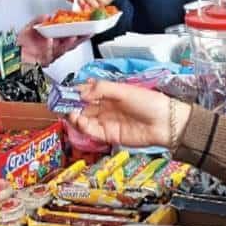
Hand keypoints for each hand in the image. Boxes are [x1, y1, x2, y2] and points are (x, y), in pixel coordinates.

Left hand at [17, 17, 88, 66]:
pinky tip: (50, 41)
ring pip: (63, 49)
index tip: (87, 25)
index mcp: (54, 41)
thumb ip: (38, 20)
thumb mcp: (30, 28)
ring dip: (68, 43)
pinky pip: (47, 53)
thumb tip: (47, 15)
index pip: (70, 35)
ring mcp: (50, 55)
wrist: (12, 55)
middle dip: (80, 38)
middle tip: (87, 31)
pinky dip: (49, 46)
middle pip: (71, 44)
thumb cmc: (21, 44)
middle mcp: (54, 49)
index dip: (80, 31)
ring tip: (72, 36)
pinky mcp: (43, 60)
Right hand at [67, 80, 190, 148]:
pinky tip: (78, 120)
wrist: (165, 123)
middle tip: (60, 104)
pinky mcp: (110, 135)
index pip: (88, 91)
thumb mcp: (123, 90)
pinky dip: (83, 127)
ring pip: (85, 119)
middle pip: (84, 106)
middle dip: (71, 105)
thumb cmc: (149, 103)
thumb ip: (101, 89)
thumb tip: (81, 90)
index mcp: (110, 94)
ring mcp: (107, 121)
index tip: (63, 91)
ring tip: (69, 113)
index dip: (75, 92)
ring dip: (75, 116)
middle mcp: (107, 107)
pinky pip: (92, 131)